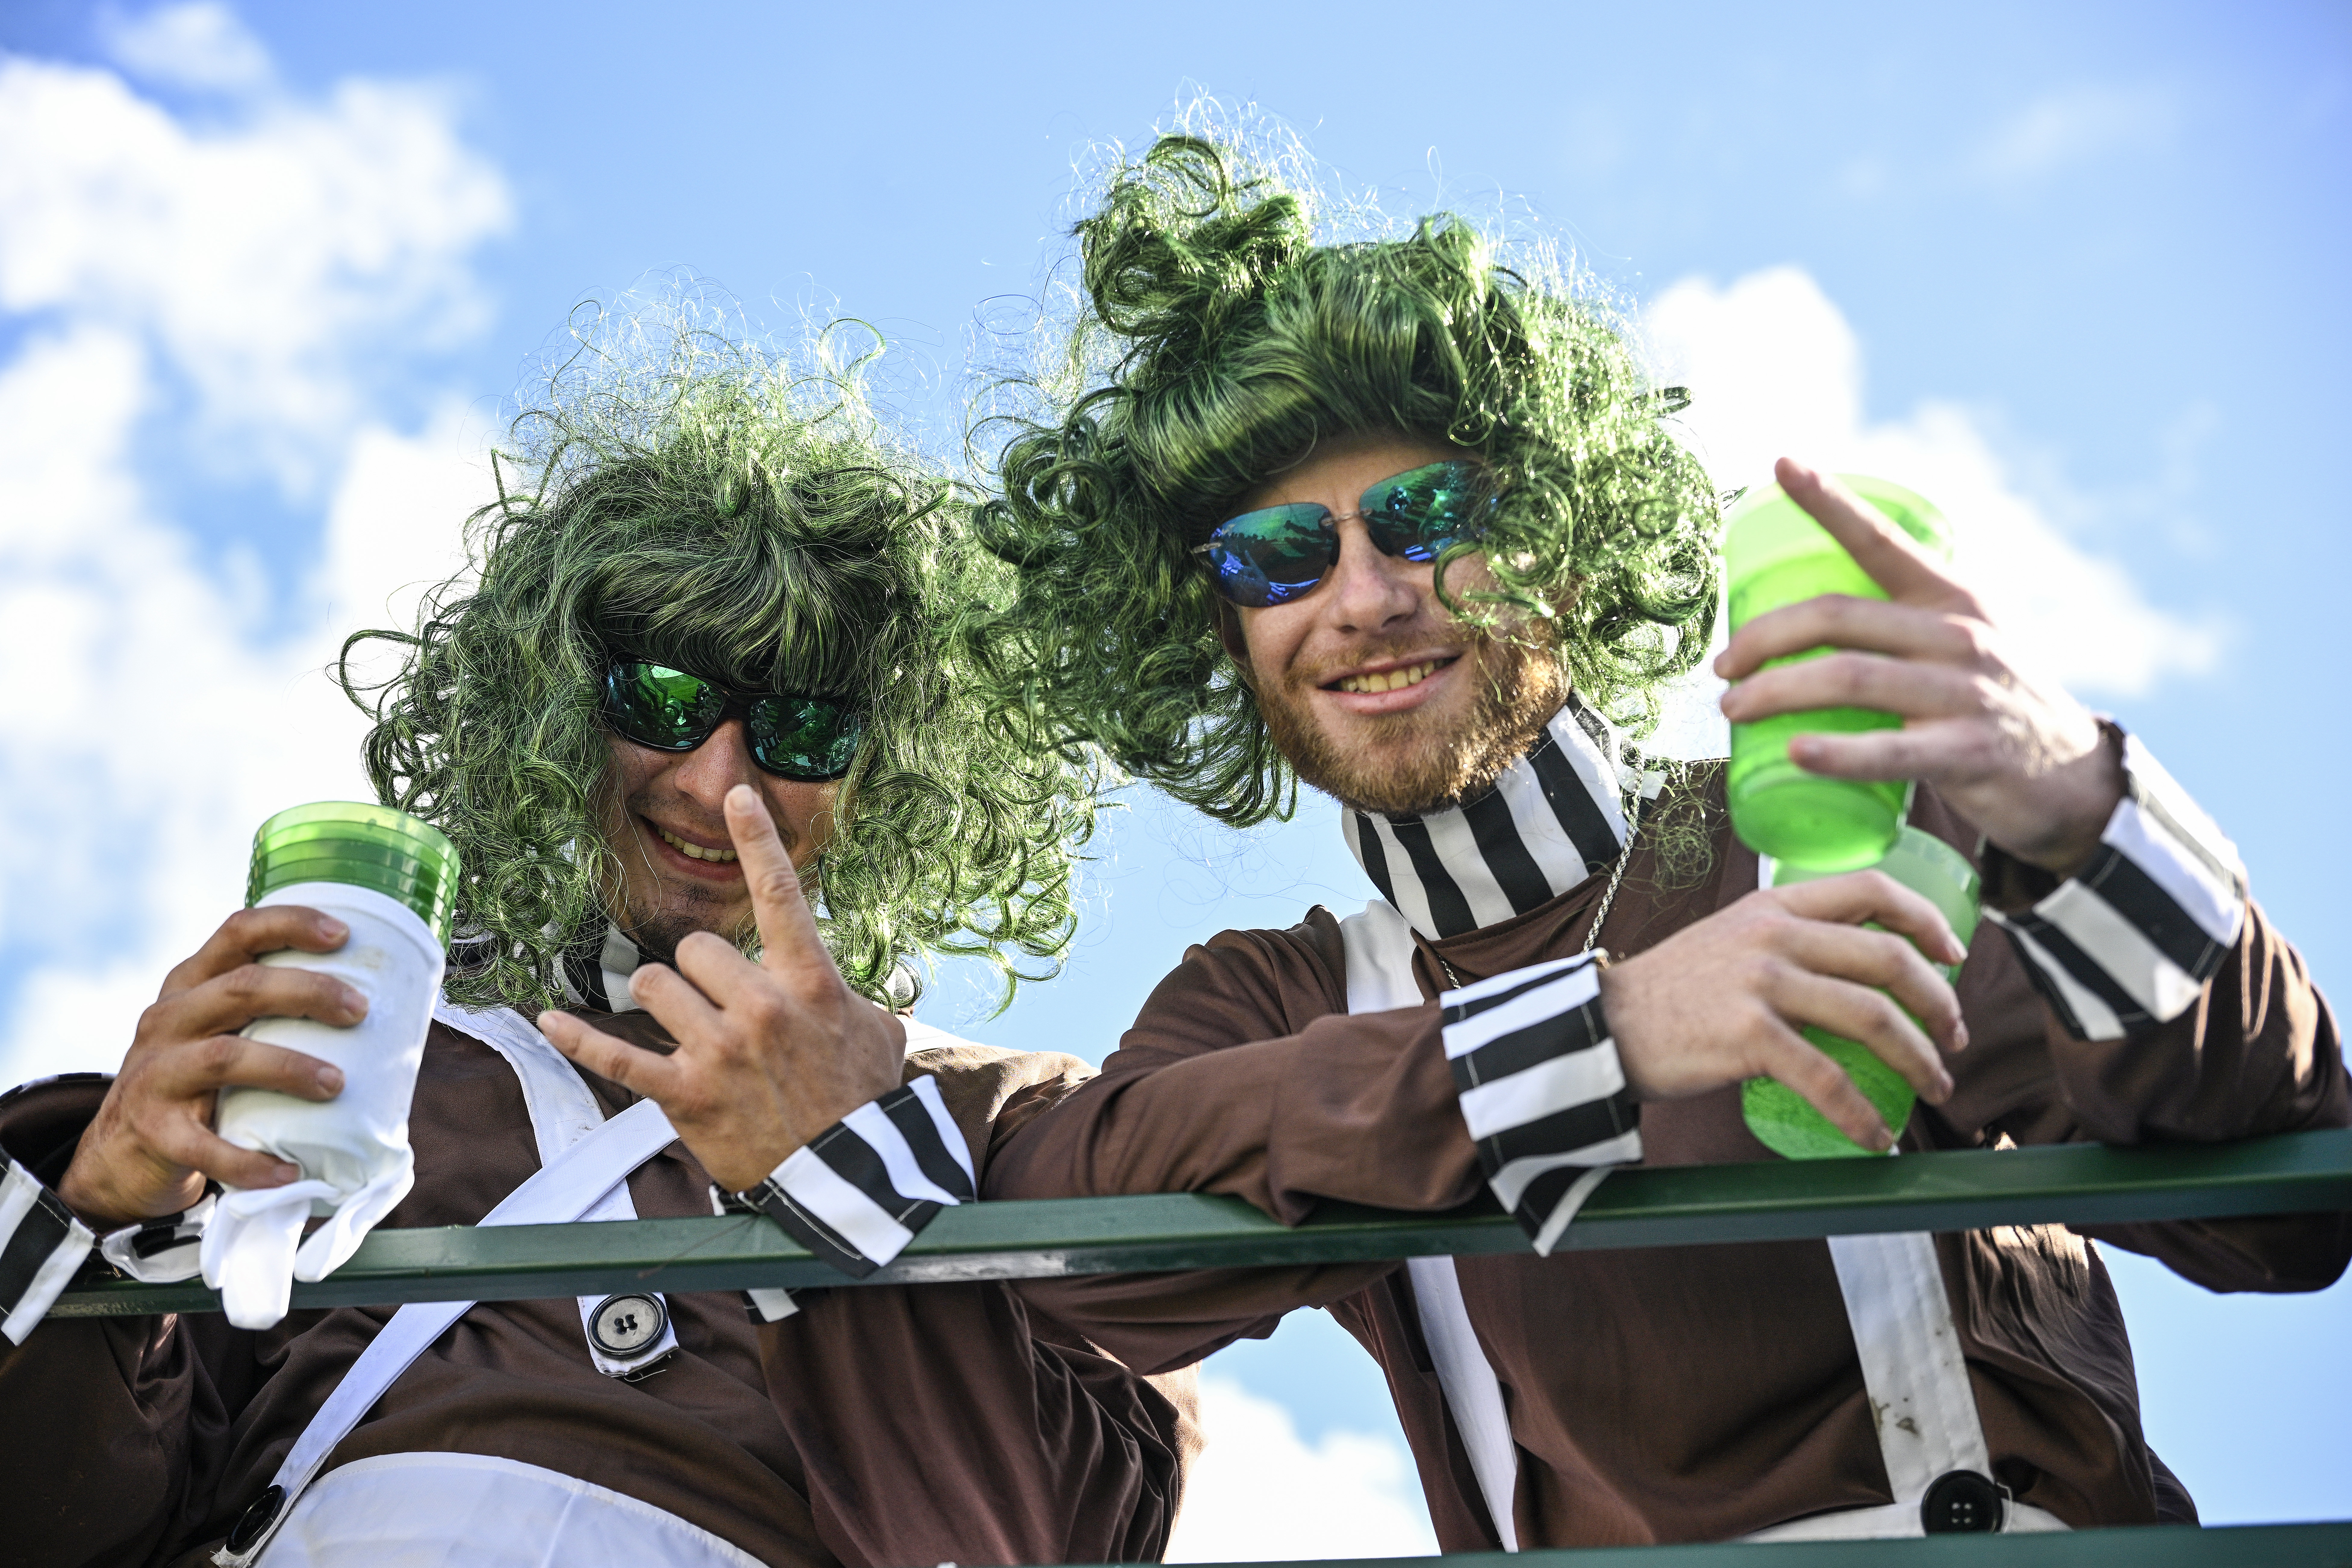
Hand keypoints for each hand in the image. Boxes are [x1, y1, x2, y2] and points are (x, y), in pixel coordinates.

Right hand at [57, 908, 357, 1227]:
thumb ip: (272, 1015)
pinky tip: (287, 1171)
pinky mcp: (153, 1129)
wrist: (122, 1151)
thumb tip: (377, 1017)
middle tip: (360, 1010)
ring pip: (225, 1056)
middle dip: (308, 992)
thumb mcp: (221, 1031)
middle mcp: (169, 1019)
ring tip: (337, 1084)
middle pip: (241, 987)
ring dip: (289, 1067)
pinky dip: (248, 1161)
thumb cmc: (199, 1081)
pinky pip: (203, 1145)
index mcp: (191, 984)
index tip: (343, 934)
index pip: (238, 933)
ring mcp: (156, 1073)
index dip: (290, 924)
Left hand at [538, 785, 904, 1191]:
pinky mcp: (683, 1094)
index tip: (738, 796)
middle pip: (697, 948)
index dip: (757, 840)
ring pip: (655, 985)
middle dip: (701, 971)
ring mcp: (718, 1051)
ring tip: (682, 1024)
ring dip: (663, 999)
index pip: (780, 895)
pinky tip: (547, 1019)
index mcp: (810, 984)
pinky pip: (616, 1055)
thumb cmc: (862, 1104)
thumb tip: (849, 997)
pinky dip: (576, 1038)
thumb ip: (854, 1003)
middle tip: (719, 1003)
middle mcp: (760, 1008)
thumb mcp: (876, 1037)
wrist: (848, 1179)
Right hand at [1597, 870, 1968, 1151]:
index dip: (1926, 919)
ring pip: (1871, 1018)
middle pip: (1887, 959)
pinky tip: (1878, 1137)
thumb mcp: (1731, 941)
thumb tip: (1853, 973)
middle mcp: (1773, 935)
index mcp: (1773, 905)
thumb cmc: (1672, 993)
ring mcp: (1760, 983)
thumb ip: (1787, 943)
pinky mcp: (1747, 1035)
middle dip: (1939, 1005)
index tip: (1954, 954)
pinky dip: (1862, 1114)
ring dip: (1918, 1060)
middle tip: (1955, 1040)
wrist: (1604, 1024)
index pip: (1870, 888)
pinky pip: (1826, 1079)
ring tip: (1935, 1089)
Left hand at [1716, 458, 2124, 874]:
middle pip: (1837, 618)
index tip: (1782, 464)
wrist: (2066, 771)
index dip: (1829, 501)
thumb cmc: (1983, 700)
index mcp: (1949, 596)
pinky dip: (1835, 753)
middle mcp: (1959, 634)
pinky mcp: (1967, 753)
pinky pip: (1887, 753)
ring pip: (1849, 679)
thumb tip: (1799, 619)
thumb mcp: (1957, 640)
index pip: (1880, 539)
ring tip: (1731, 707)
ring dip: (1775, 692)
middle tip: (1722, 666)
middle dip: (1763, 638)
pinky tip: (1794, 752)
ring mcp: (1965, 693)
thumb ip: (1897, 622)